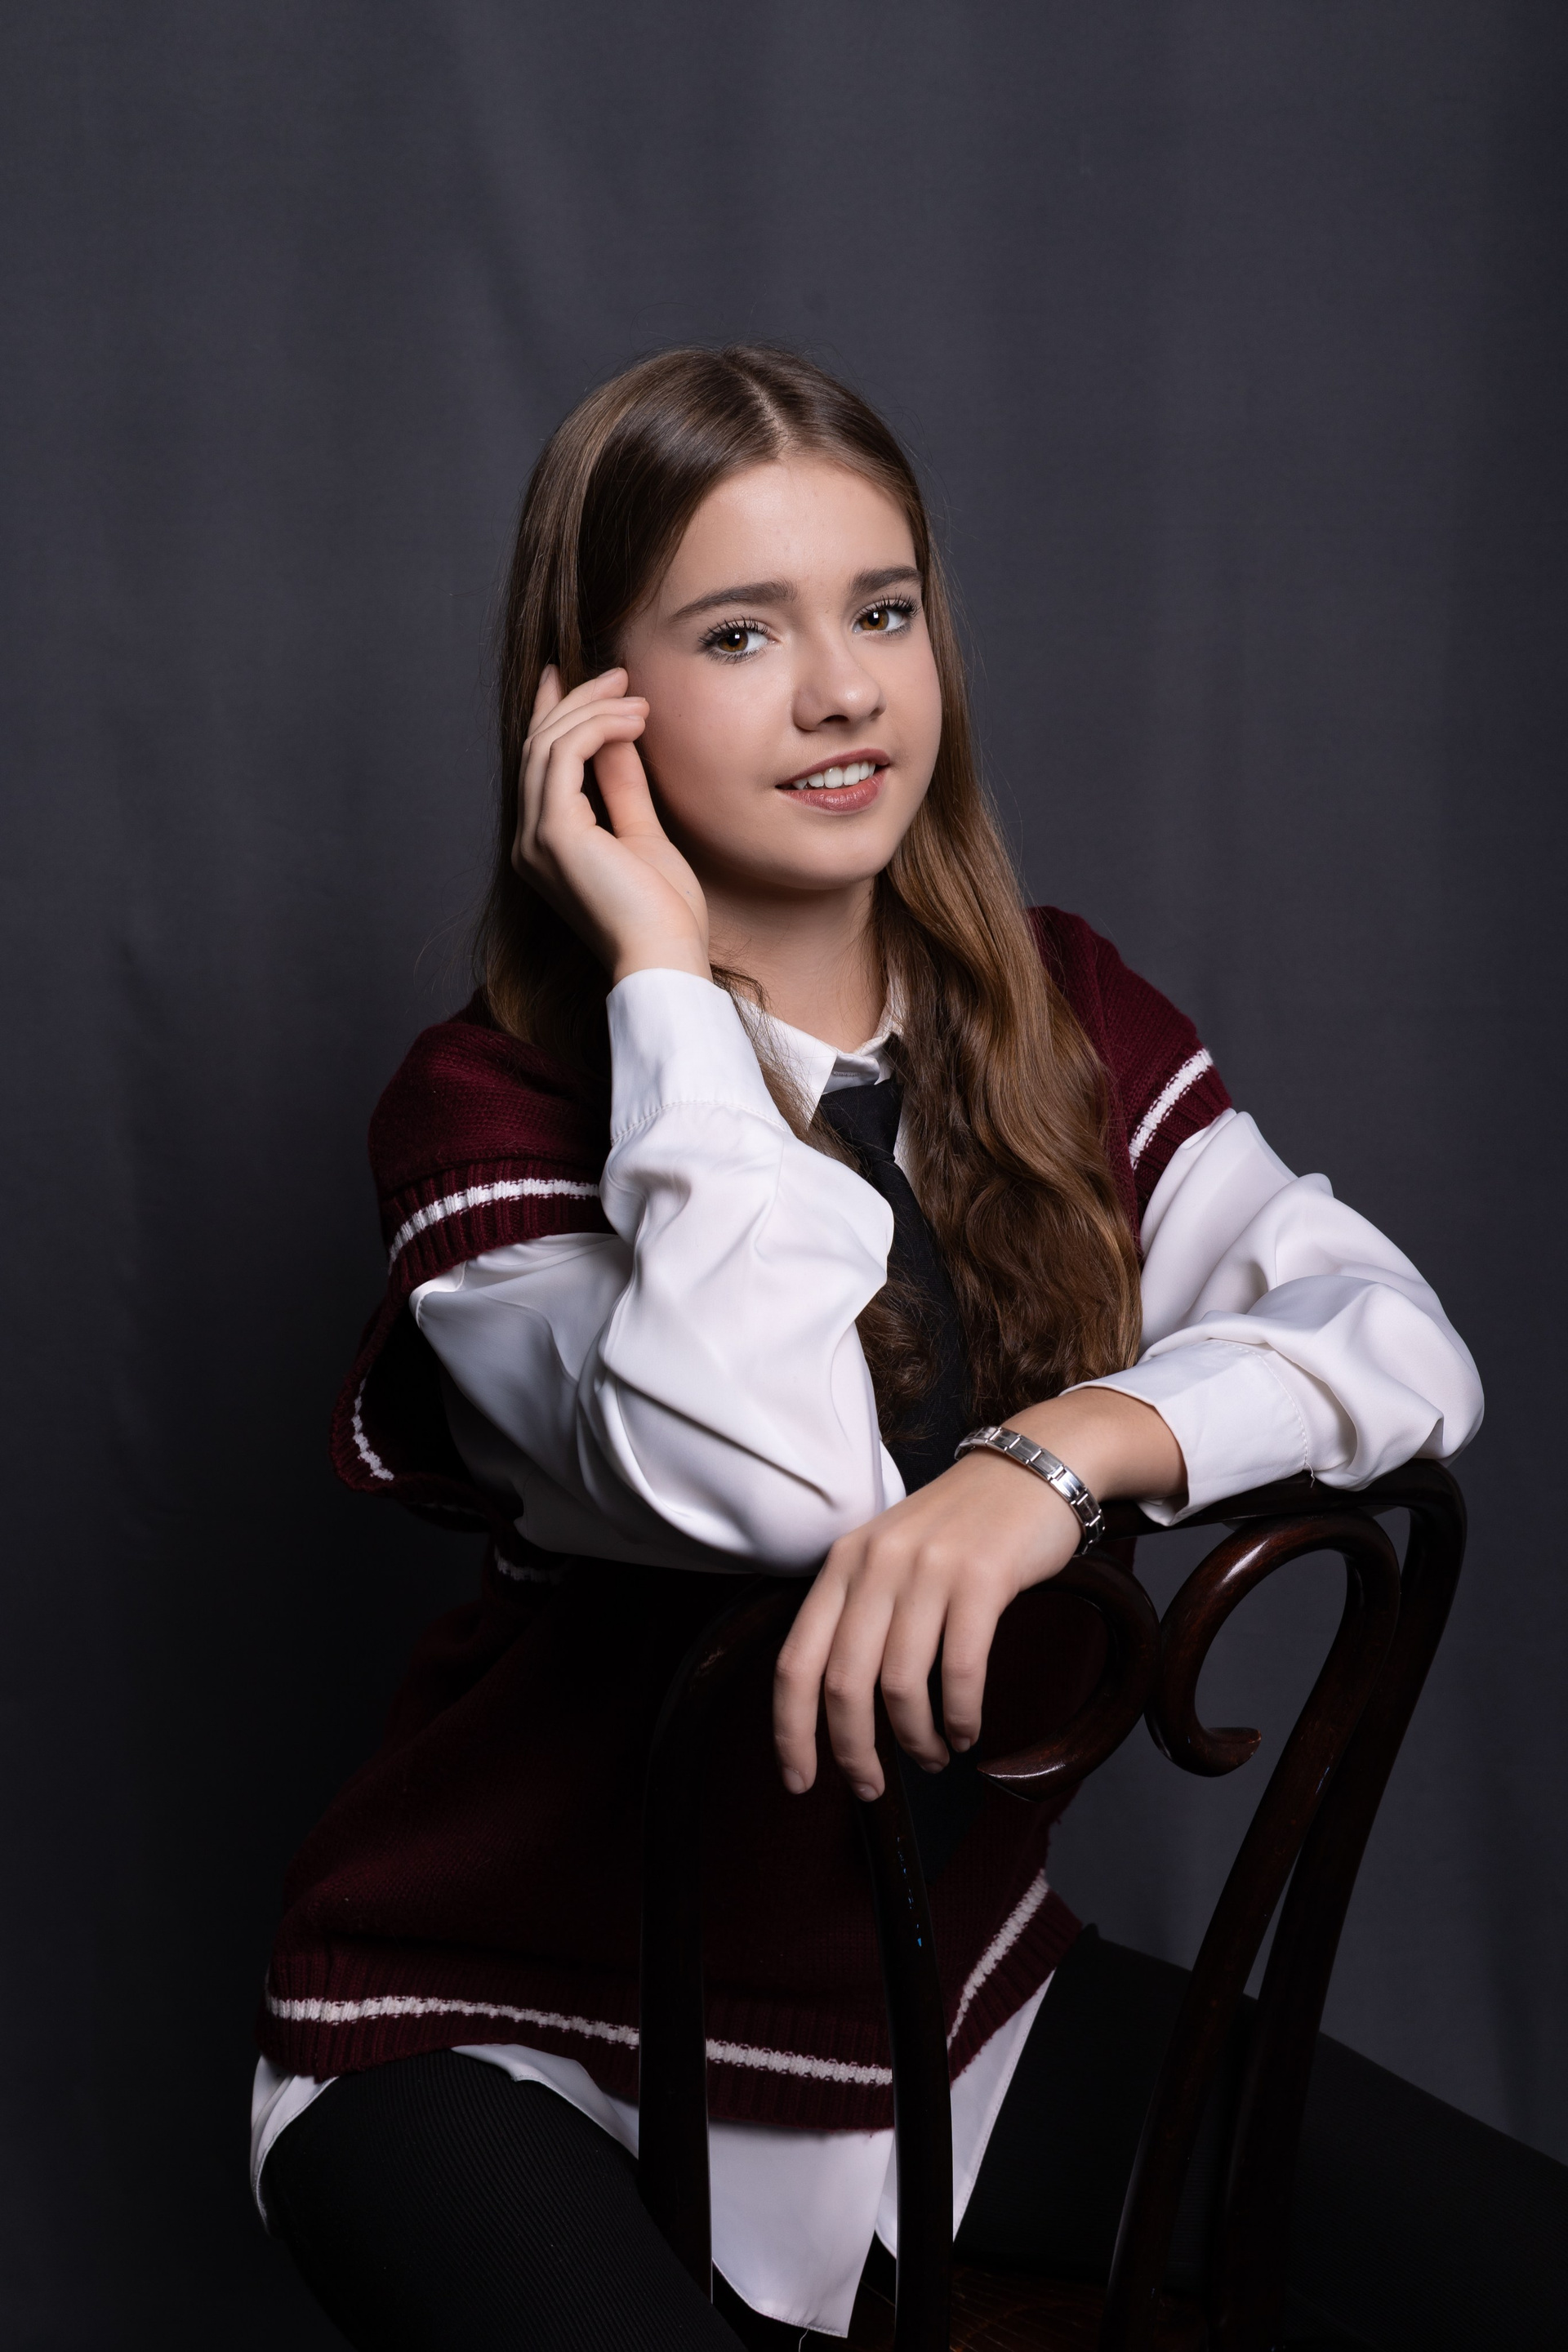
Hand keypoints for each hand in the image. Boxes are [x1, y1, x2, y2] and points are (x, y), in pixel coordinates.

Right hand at [513, 665, 710, 982]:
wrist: (665, 959)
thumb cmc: (663, 915)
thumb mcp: (643, 835)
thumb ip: (623, 788)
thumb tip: (617, 739)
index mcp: (546, 845)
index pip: (541, 764)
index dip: (554, 713)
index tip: (578, 675)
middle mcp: (529, 841)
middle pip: (538, 747)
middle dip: (575, 702)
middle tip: (619, 674)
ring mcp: (536, 838)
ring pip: (547, 745)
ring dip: (592, 710)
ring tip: (637, 697)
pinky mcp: (555, 834)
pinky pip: (564, 757)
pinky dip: (597, 729)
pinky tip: (634, 721)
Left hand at [772, 1388, 1183, 1799]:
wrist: (1032, 1467)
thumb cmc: (960, 1526)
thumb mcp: (890, 1553)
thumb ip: (860, 1610)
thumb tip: (838, 1702)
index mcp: (842, 1563)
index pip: (796, 1660)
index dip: (790, 1731)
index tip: (799, 1780)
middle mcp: (875, 1565)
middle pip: (843, 1684)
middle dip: (854, 1751)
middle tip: (872, 1787)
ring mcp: (928, 1570)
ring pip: (901, 1686)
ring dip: (915, 1740)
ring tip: (932, 1755)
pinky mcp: (982, 1578)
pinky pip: (959, 1670)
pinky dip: (959, 1716)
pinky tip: (965, 1732)